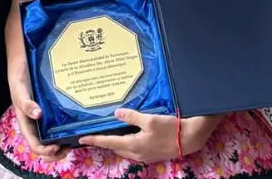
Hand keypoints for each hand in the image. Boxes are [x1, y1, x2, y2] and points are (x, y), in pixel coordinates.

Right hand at [7, 59, 66, 161]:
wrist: (23, 64)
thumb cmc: (19, 79)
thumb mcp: (19, 91)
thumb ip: (26, 103)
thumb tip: (37, 115)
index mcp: (26, 124)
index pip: (34, 145)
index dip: (45, 151)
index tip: (57, 147)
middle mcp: (35, 124)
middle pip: (44, 146)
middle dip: (56, 153)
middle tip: (69, 148)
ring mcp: (44, 118)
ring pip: (52, 138)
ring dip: (62, 145)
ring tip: (73, 141)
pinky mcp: (51, 111)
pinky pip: (58, 125)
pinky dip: (65, 131)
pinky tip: (75, 127)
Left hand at [79, 110, 221, 162]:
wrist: (190, 139)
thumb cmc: (170, 128)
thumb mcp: (150, 119)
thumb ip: (132, 117)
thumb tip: (116, 114)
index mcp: (134, 145)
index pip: (108, 142)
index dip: (94, 140)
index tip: (81, 139)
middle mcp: (137, 154)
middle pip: (115, 147)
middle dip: (103, 142)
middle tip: (93, 134)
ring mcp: (144, 156)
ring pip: (124, 150)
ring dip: (115, 143)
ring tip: (107, 134)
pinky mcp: (151, 155)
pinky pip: (132, 151)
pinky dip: (125, 144)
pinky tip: (126, 137)